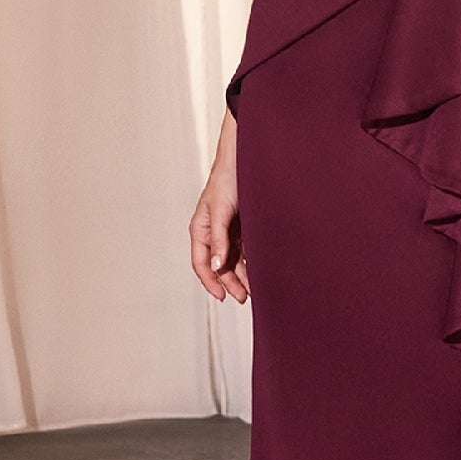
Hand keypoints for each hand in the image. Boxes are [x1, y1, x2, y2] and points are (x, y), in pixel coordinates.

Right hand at [189, 171, 248, 303]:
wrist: (244, 162)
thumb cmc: (226, 181)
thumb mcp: (220, 212)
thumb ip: (218, 240)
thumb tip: (217, 266)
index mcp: (200, 230)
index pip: (201, 263)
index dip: (210, 282)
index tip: (222, 296)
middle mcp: (213, 234)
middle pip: (219, 266)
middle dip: (230, 283)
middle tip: (244, 297)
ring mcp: (228, 232)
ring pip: (233, 261)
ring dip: (242, 275)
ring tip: (255, 289)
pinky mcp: (242, 228)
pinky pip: (245, 251)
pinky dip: (250, 262)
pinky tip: (260, 271)